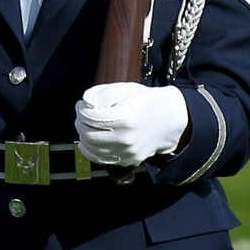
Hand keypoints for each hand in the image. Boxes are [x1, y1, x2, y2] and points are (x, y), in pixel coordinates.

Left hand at [75, 82, 190, 168]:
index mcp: (126, 119)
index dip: (81, 111)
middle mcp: (127, 139)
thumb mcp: (125, 89)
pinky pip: (103, 159)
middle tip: (81, 116)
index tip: (81, 106)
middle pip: (88, 135)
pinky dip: (91, 150)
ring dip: (84, 137)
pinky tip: (89, 141)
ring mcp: (129, 152)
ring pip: (93, 149)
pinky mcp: (130, 160)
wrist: (170, 118)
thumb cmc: (145, 101)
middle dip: (80, 124)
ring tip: (86, 126)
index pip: (90, 119)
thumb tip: (85, 103)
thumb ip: (102, 94)